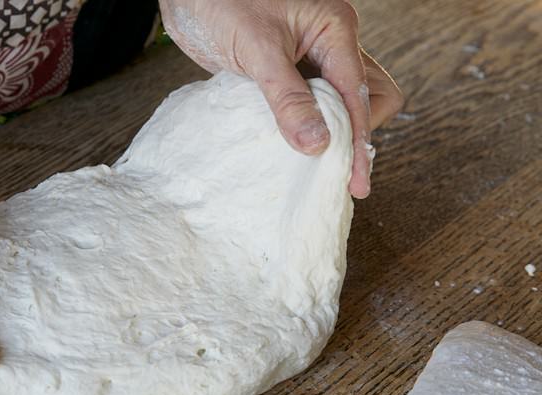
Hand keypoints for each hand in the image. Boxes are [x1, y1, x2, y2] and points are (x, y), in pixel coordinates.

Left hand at [160, 0, 403, 197]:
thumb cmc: (221, 1)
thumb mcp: (257, 49)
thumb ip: (287, 98)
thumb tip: (317, 144)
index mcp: (334, 29)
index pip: (359, 94)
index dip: (358, 140)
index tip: (354, 181)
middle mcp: (329, 42)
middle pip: (368, 95)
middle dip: (357, 133)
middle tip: (337, 170)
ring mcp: (308, 56)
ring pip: (339, 100)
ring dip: (331, 131)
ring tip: (316, 168)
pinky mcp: (284, 68)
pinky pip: (308, 100)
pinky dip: (305, 124)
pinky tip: (293, 148)